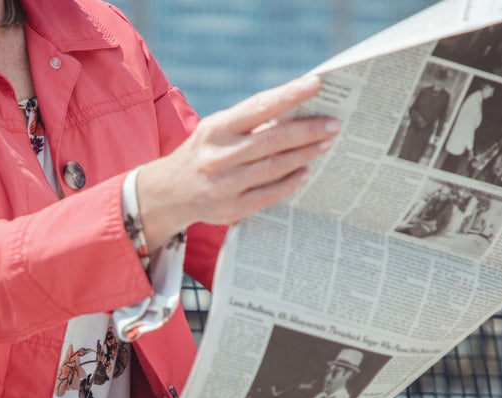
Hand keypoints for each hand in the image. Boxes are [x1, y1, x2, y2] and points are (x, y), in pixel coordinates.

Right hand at [136, 75, 340, 245]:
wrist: (167, 193)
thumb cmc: (203, 153)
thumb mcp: (216, 131)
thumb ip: (249, 123)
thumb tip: (296, 112)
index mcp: (216, 129)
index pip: (258, 107)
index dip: (289, 94)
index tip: (316, 83)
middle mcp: (218, 156)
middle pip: (273, 140)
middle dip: (308, 130)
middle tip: (334, 123)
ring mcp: (224, 185)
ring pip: (274, 167)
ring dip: (305, 154)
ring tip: (326, 143)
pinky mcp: (229, 209)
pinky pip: (269, 194)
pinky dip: (290, 182)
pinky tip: (306, 171)